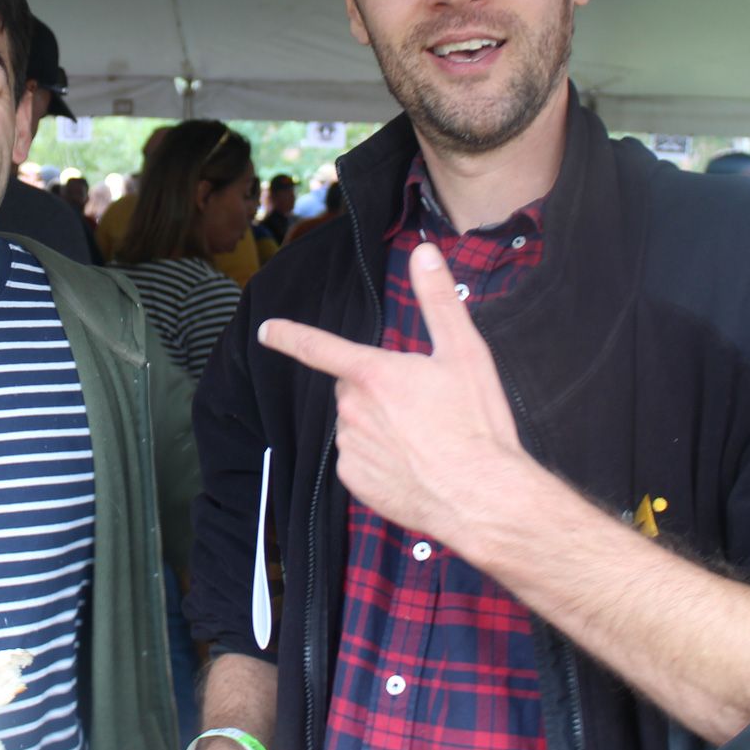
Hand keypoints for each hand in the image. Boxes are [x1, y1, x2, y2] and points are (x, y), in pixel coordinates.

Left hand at [258, 242, 531, 546]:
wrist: (482, 497)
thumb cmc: (476, 423)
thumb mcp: (465, 353)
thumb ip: (438, 299)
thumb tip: (424, 253)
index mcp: (373, 374)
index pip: (318, 347)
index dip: (289, 335)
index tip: (267, 331)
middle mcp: (352, 410)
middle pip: (353, 388)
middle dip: (377, 390)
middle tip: (422, 405)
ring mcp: (351, 448)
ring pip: (355, 425)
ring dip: (378, 426)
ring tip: (424, 440)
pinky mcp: (354, 483)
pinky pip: (358, 461)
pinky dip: (379, 460)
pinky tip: (412, 466)